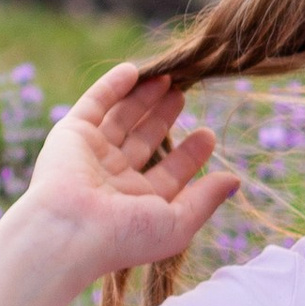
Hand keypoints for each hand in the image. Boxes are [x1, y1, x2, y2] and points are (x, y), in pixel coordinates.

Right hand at [6, 63, 242, 278]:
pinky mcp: (71, 134)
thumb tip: (235, 181)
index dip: (189, 154)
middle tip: (185, 94)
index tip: (208, 134)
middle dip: (165, 117)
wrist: (70, 231)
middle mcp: (113, 179)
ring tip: (170, 78)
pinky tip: (135, 70)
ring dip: (144, 98)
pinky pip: (95, 104)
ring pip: (122, 119)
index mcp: (136, 204)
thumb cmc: (125, 235)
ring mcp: (91, 155)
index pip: (168, 174)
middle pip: (144, 140)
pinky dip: (113, 86)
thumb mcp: (177, 222)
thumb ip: (206, 199)